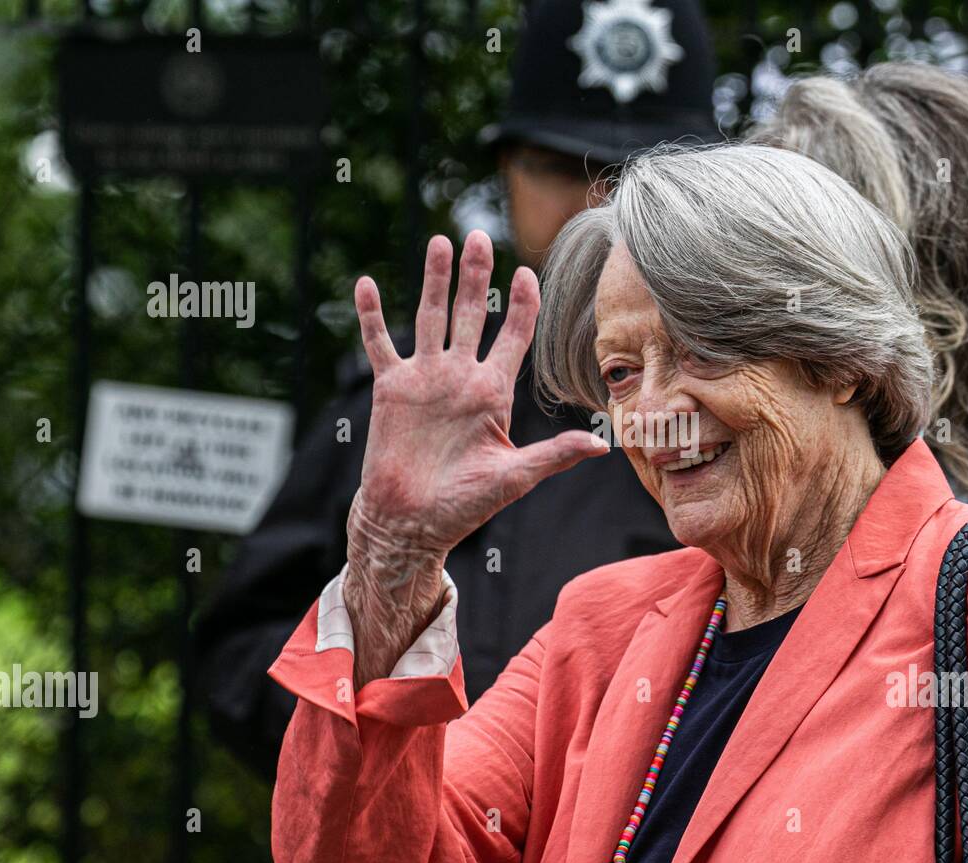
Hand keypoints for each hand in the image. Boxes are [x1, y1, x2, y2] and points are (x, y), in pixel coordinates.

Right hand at [344, 230, 608, 684]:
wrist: (413, 522)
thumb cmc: (466, 506)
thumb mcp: (515, 477)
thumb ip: (554, 455)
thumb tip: (602, 447)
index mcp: (493, 392)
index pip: (512, 337)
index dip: (522, 305)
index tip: (529, 273)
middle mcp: (461, 377)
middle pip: (471, 314)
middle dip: (477, 276)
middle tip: (480, 235)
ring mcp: (425, 379)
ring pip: (430, 316)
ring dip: (434, 281)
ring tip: (439, 242)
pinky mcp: (392, 389)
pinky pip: (380, 344)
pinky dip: (372, 316)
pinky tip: (365, 284)